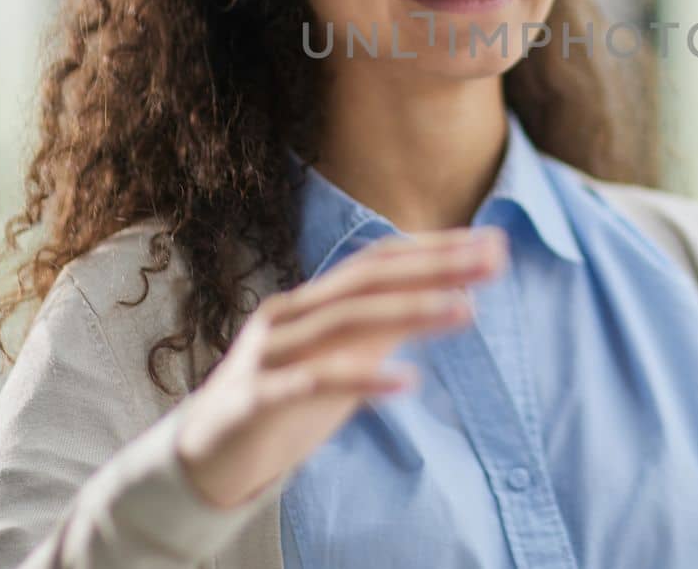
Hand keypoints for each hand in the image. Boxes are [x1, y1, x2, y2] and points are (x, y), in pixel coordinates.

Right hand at [174, 225, 507, 508]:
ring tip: (464, 310)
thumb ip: (386, 328)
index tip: (490, 243)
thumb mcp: (342, 358)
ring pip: (344, 322)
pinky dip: (361, 380)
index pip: (378, 262)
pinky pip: (312, 384)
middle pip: (368, 281)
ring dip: (409, 312)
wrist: (205, 455)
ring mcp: (270, 354)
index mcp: (312, 302)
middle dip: (433, 267)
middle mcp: (291, 316)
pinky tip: (406, 384)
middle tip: (492, 260)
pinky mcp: (255, 399)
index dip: (433, 249)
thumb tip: (452, 296)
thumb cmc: (284, 398)